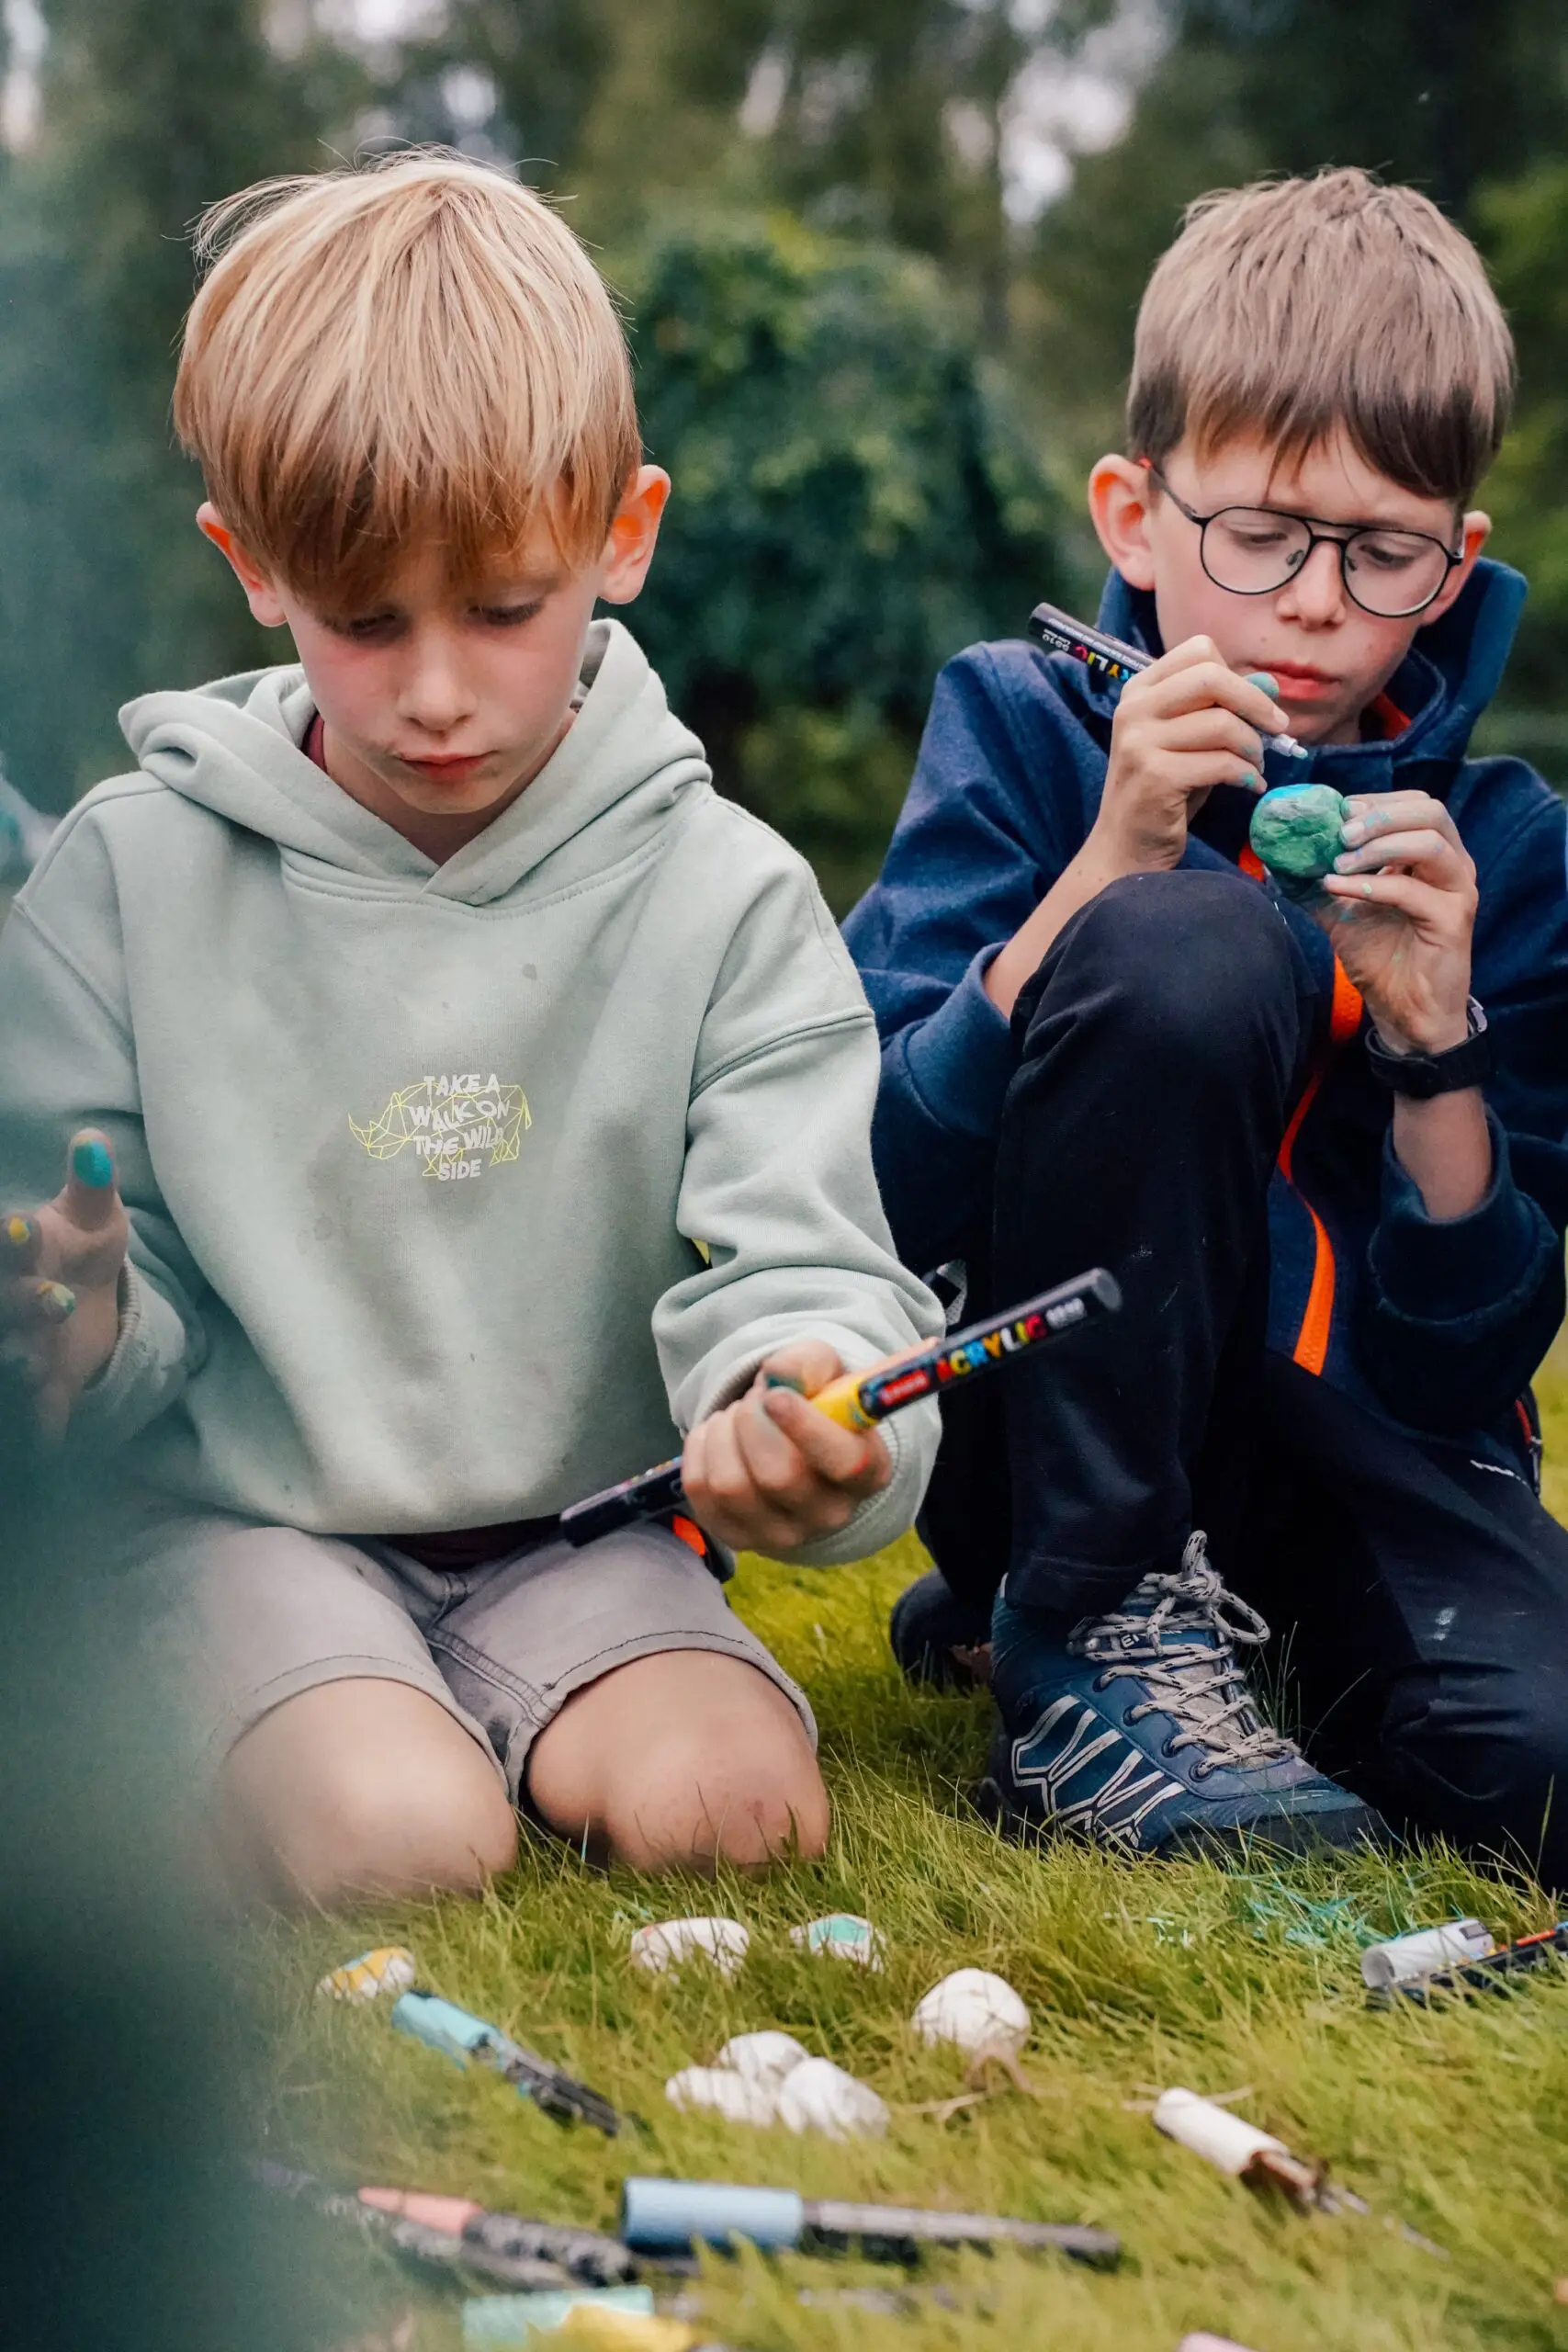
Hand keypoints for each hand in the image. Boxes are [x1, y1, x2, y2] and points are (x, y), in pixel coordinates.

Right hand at [1, 1130, 129, 1437]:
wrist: (76, 1311)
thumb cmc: (78, 1255)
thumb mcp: (93, 1221)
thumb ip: (92, 1184)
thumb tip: (94, 1141)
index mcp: (19, 1254)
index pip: (10, 1244)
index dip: (12, 1240)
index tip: (21, 1226)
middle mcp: (9, 1301)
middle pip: (8, 1304)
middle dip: (24, 1303)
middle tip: (55, 1300)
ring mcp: (18, 1348)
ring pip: (13, 1356)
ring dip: (23, 1360)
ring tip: (40, 1367)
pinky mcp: (38, 1394)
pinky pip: (35, 1414)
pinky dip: (38, 1424)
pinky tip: (47, 1443)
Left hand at [680, 1338, 890, 1554]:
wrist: (792, 1444)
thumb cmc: (815, 1404)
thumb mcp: (824, 1371)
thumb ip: (809, 1364)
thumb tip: (779, 1374)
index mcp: (868, 1472)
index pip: (844, 1464)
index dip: (806, 1428)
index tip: (776, 1397)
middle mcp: (830, 1514)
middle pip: (778, 1476)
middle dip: (753, 1422)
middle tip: (756, 1400)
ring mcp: (781, 1534)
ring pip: (730, 1484)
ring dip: (724, 1432)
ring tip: (737, 1416)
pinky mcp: (736, 1536)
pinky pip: (699, 1488)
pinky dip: (700, 1448)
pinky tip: (719, 1437)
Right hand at [1092, 636, 1280, 873]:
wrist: (1126, 846)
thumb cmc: (1165, 790)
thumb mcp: (1193, 740)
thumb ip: (1223, 708)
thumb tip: (1269, 683)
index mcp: (1140, 690)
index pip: (1200, 651)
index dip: (1237, 677)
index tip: (1254, 708)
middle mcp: (1134, 709)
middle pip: (1211, 677)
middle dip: (1255, 703)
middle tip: (1276, 729)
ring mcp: (1140, 742)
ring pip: (1222, 723)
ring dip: (1253, 748)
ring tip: (1255, 767)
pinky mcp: (1154, 776)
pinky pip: (1220, 762)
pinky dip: (1246, 775)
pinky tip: (1250, 786)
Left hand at [1316, 792, 1476, 1052]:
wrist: (1404, 1012)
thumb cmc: (1381, 958)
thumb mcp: (1339, 913)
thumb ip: (1314, 883)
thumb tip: (1276, 859)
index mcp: (1433, 855)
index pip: (1415, 804)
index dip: (1376, 801)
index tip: (1336, 812)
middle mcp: (1453, 865)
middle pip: (1429, 811)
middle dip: (1379, 815)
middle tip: (1339, 834)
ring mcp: (1458, 891)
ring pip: (1428, 843)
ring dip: (1378, 845)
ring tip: (1337, 863)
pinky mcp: (1453, 920)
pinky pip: (1413, 890)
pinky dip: (1372, 885)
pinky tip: (1339, 888)